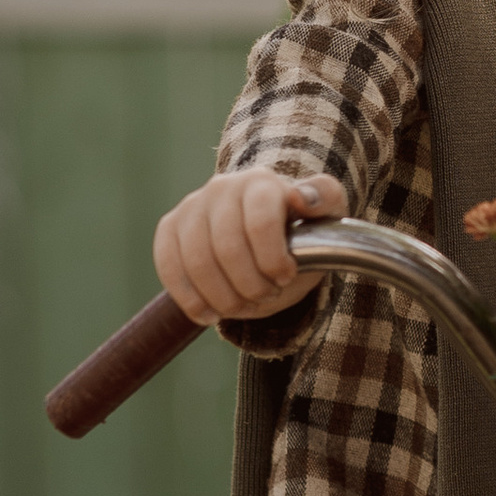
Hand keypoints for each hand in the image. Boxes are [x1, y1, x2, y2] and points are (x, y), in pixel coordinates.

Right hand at [153, 170, 347, 326]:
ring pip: (197, 262)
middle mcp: (222, 187)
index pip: (259, 221)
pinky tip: (210, 313)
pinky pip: (169, 266)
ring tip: (243, 304)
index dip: (272, 258)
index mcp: (261, 182)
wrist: (268, 236)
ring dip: (223, 296)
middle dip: (250, 285)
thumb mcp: (326, 215)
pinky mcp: (170, 227)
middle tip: (265, 295)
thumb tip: (301, 197)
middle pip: (227, 247)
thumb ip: (324, 199)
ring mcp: (192, 206)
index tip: (285, 276)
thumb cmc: (300, 229)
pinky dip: (190, 298)